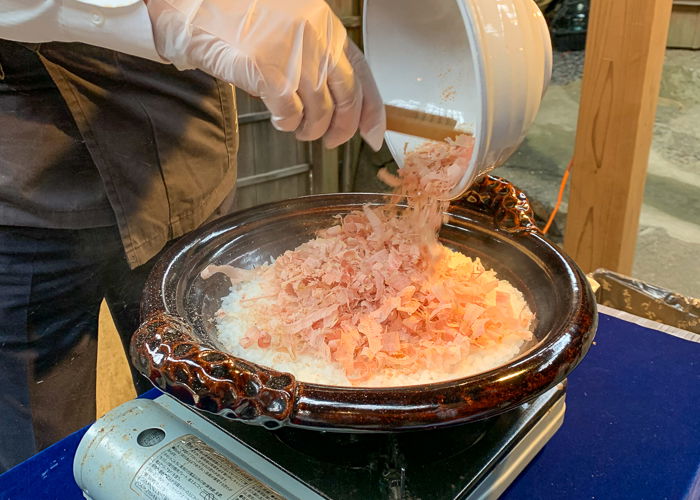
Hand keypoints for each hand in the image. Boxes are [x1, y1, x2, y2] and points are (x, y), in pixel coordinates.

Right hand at [146, 0, 384, 149]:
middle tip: (331, 140)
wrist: (200, 10)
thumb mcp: (293, 31)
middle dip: (342, 128)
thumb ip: (319, 57)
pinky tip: (279, 119)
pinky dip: (287, 124)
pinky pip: (290, 115)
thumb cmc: (241, 20)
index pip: (363, 75)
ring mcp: (294, 56)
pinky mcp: (269, 73)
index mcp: (327, 27)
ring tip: (298, 129)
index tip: (373, 134)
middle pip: (347, 98)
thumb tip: (339, 102)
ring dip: (311, 130)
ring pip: (320, 112)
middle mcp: (317, 40)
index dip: (372, 111)